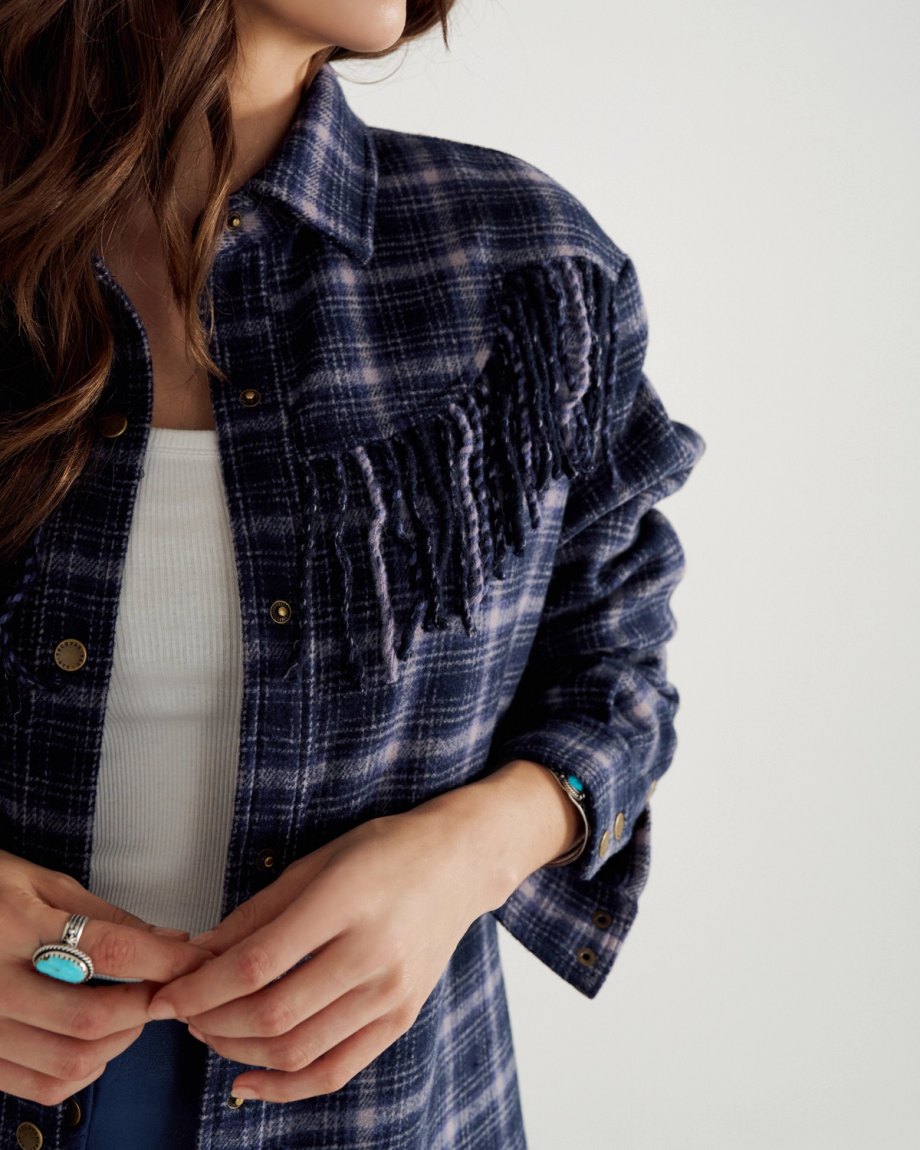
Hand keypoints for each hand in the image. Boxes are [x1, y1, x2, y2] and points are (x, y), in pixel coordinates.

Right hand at [0, 849, 213, 1104]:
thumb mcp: (43, 884)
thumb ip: (107, 916)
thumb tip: (169, 942)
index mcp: (17, 927)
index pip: (106, 950)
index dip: (164, 961)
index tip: (198, 962)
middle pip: (92, 1017)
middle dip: (147, 1007)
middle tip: (169, 989)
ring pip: (71, 1061)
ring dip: (121, 1041)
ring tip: (134, 1011)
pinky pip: (44, 1085)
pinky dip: (86, 1070)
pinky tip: (96, 1040)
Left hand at [147, 762, 572, 1103]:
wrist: (460, 862)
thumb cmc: (386, 850)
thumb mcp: (317, 861)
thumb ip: (257, 912)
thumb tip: (198, 953)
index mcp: (345, 903)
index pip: (257, 964)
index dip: (202, 987)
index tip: (167, 994)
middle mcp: (372, 954)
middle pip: (273, 1013)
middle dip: (211, 1021)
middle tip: (182, 1012)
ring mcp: (391, 993)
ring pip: (298, 1049)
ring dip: (239, 1051)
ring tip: (210, 1033)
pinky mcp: (401, 1018)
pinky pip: (336, 1070)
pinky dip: (286, 1087)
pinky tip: (248, 1080)